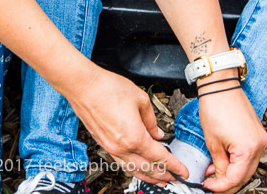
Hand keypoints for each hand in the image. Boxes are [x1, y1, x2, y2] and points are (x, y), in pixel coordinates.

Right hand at [68, 66, 188, 184]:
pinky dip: (133, 169)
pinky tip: (137, 167)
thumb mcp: (139, 98)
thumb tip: (157, 133)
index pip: (160, 157)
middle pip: (147, 168)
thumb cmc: (108, 88)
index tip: (183, 172)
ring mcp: (111, 148)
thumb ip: (151, 119)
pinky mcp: (103, 144)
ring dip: (148, 176)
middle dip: (164, 175)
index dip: (174, 166)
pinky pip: (122, 163)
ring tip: (159, 180)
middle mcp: (122, 148)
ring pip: (133, 169)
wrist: (83, 87)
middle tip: (175, 178)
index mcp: (134, 137)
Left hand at [199, 86, 266, 193]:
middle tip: (212, 184)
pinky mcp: (257, 133)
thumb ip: (218, 164)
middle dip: (227, 182)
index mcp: (248, 148)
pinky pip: (249, 154)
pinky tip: (224, 160)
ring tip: (214, 171)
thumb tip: (218, 178)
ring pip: (247, 166)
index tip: (208, 187)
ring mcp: (260, 138)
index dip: (220, 186)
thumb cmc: (216, 106)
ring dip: (232, 172)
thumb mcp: (213, 142)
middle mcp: (259, 145)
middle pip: (245, 175)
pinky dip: (237, 160)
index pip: (235, 179)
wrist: (220, 85)